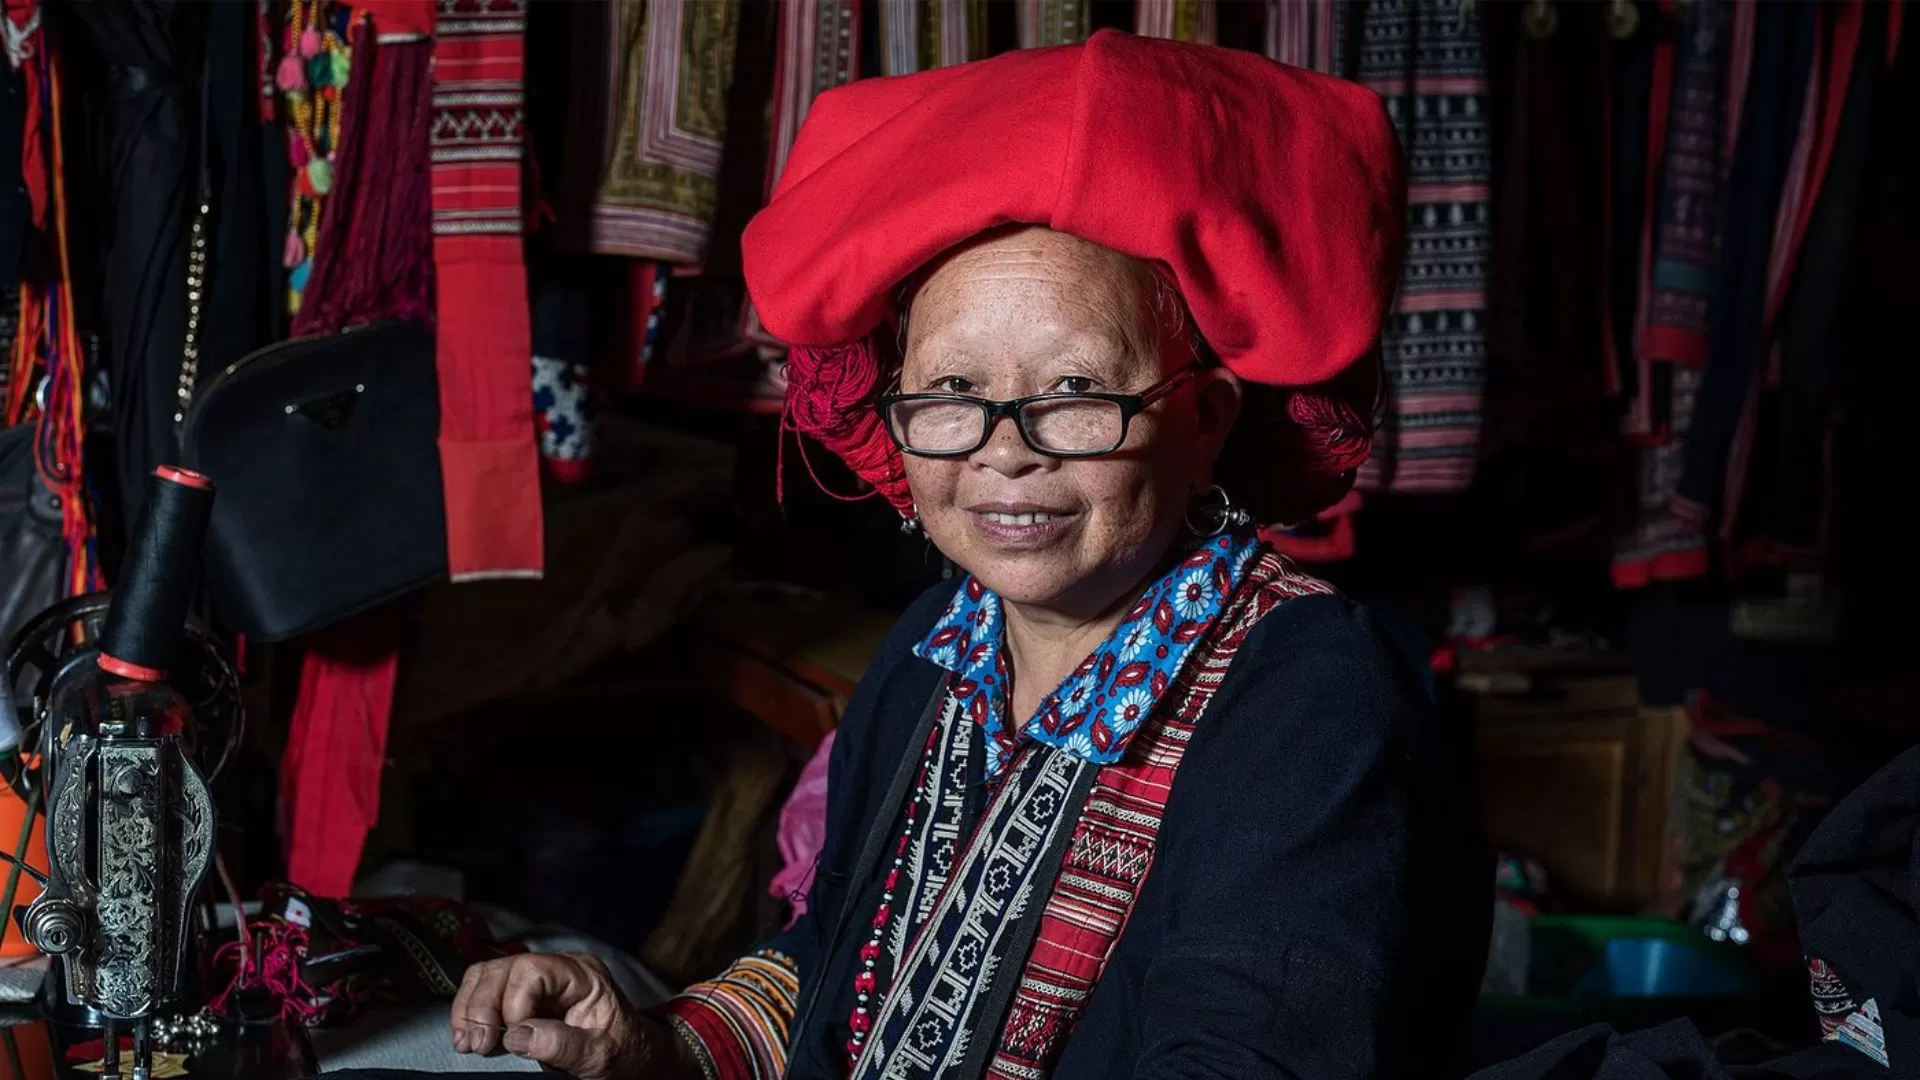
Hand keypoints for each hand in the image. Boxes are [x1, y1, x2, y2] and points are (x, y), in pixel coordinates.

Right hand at [450, 952, 692, 1079]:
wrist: (633, 1055)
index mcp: (582, 974)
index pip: (532, 971)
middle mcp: (556, 968)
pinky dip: (470, 1013)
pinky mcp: (522, 996)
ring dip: (469, 1009)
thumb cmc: (624, 1051)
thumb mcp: (600, 1054)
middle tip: (476, 1045)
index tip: (513, 1038)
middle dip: (481, 1005)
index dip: (513, 1003)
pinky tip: (469, 1037)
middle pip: (503, 968)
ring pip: (487, 975)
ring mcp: (538, 980)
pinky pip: (485, 992)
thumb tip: (515, 1036)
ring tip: (467, 1043)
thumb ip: (561, 1044)